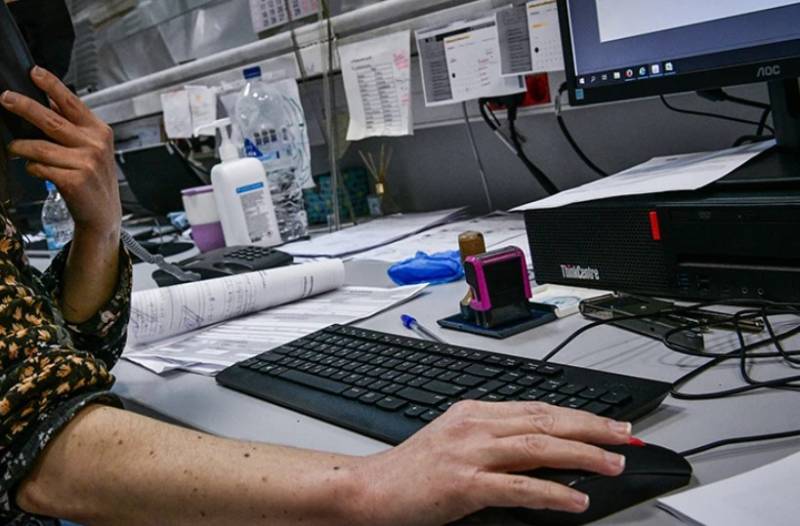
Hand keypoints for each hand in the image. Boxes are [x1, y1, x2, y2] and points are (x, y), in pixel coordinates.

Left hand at [2, 66, 120, 237]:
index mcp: (99, 131)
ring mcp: (86, 163)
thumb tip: (47, 100)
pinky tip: (37, 170)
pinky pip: (40, 167)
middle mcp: (95, 145)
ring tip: (15, 149)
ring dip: (20, 147)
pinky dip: (33, 168)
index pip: (72, 103)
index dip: (52, 85)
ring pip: (39, 147)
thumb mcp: (93, 148)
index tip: (34, 72)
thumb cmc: (94, 179)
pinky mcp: (74, 180)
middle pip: (51, 120)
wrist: (103, 213)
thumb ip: (74, 125)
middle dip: (24, 106)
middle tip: (6, 98)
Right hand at [352, 401, 631, 525]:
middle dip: (592, 427)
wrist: (371, 488)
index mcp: (475, 412)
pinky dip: (553, 491)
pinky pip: (519, 485)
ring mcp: (469, 452)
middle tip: (626, 437)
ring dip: (582, 454)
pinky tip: (575, 498)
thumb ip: (495, 441)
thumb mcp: (456, 443)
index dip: (578, 415)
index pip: (538, 407)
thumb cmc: (411, 470)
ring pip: (539, 446)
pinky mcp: (464, 483)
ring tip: (613, 464)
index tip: (608, 424)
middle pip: (545, 419)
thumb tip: (541, 450)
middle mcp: (475, 425)